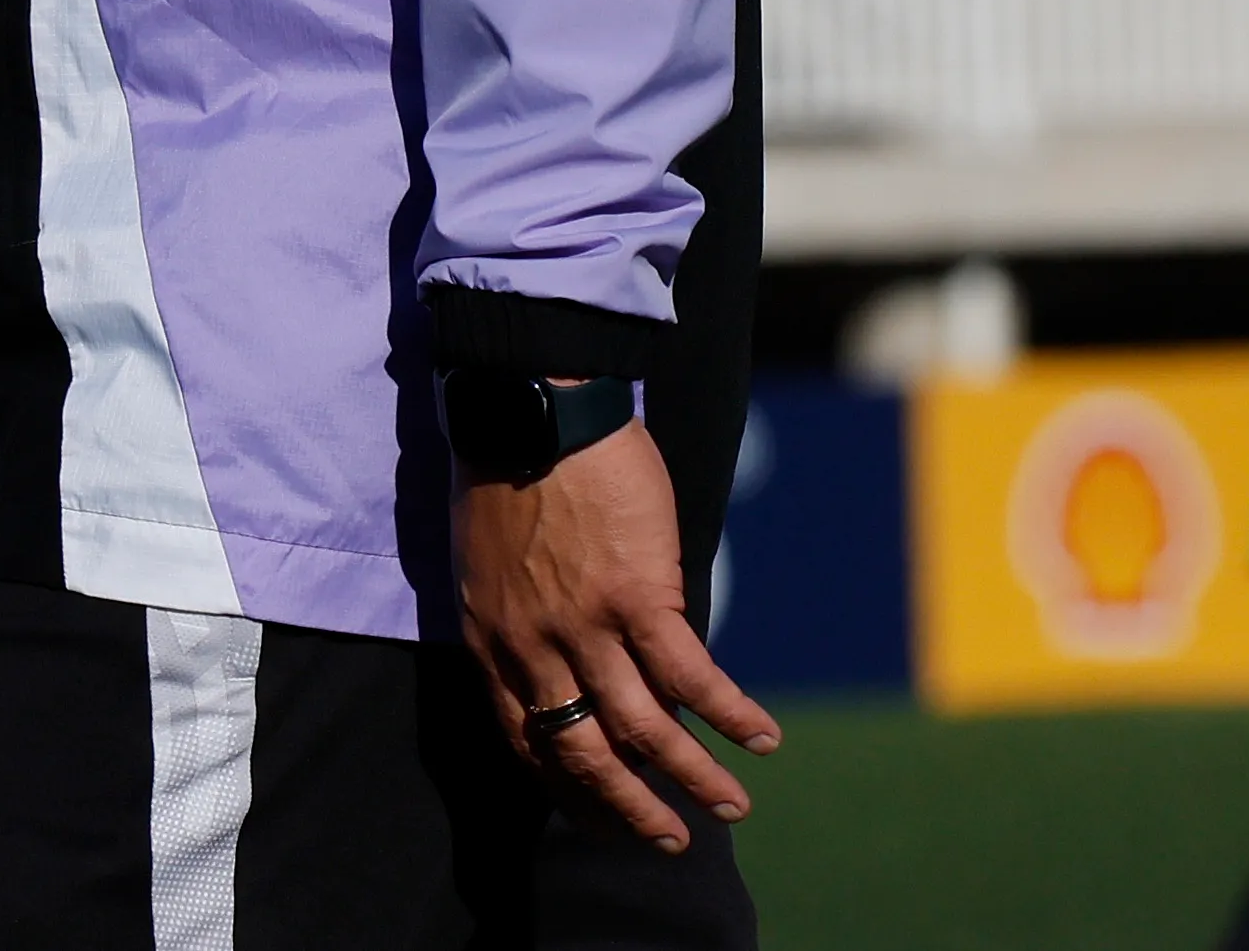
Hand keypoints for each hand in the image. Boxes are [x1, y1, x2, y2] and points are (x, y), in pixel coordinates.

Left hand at [453, 419, 778, 850]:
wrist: (530, 409)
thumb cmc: (507, 472)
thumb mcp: (486, 563)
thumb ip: (519, 620)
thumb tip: (561, 660)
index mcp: (491, 640)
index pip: (527, 741)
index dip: (568, 787)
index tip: (599, 816)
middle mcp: (534, 646)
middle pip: (587, 754)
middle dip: (632, 808)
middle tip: (671, 838)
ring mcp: (587, 626)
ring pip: (647, 730)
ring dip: (695, 778)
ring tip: (732, 805)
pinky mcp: (640, 597)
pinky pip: (692, 677)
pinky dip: (732, 715)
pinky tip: (762, 738)